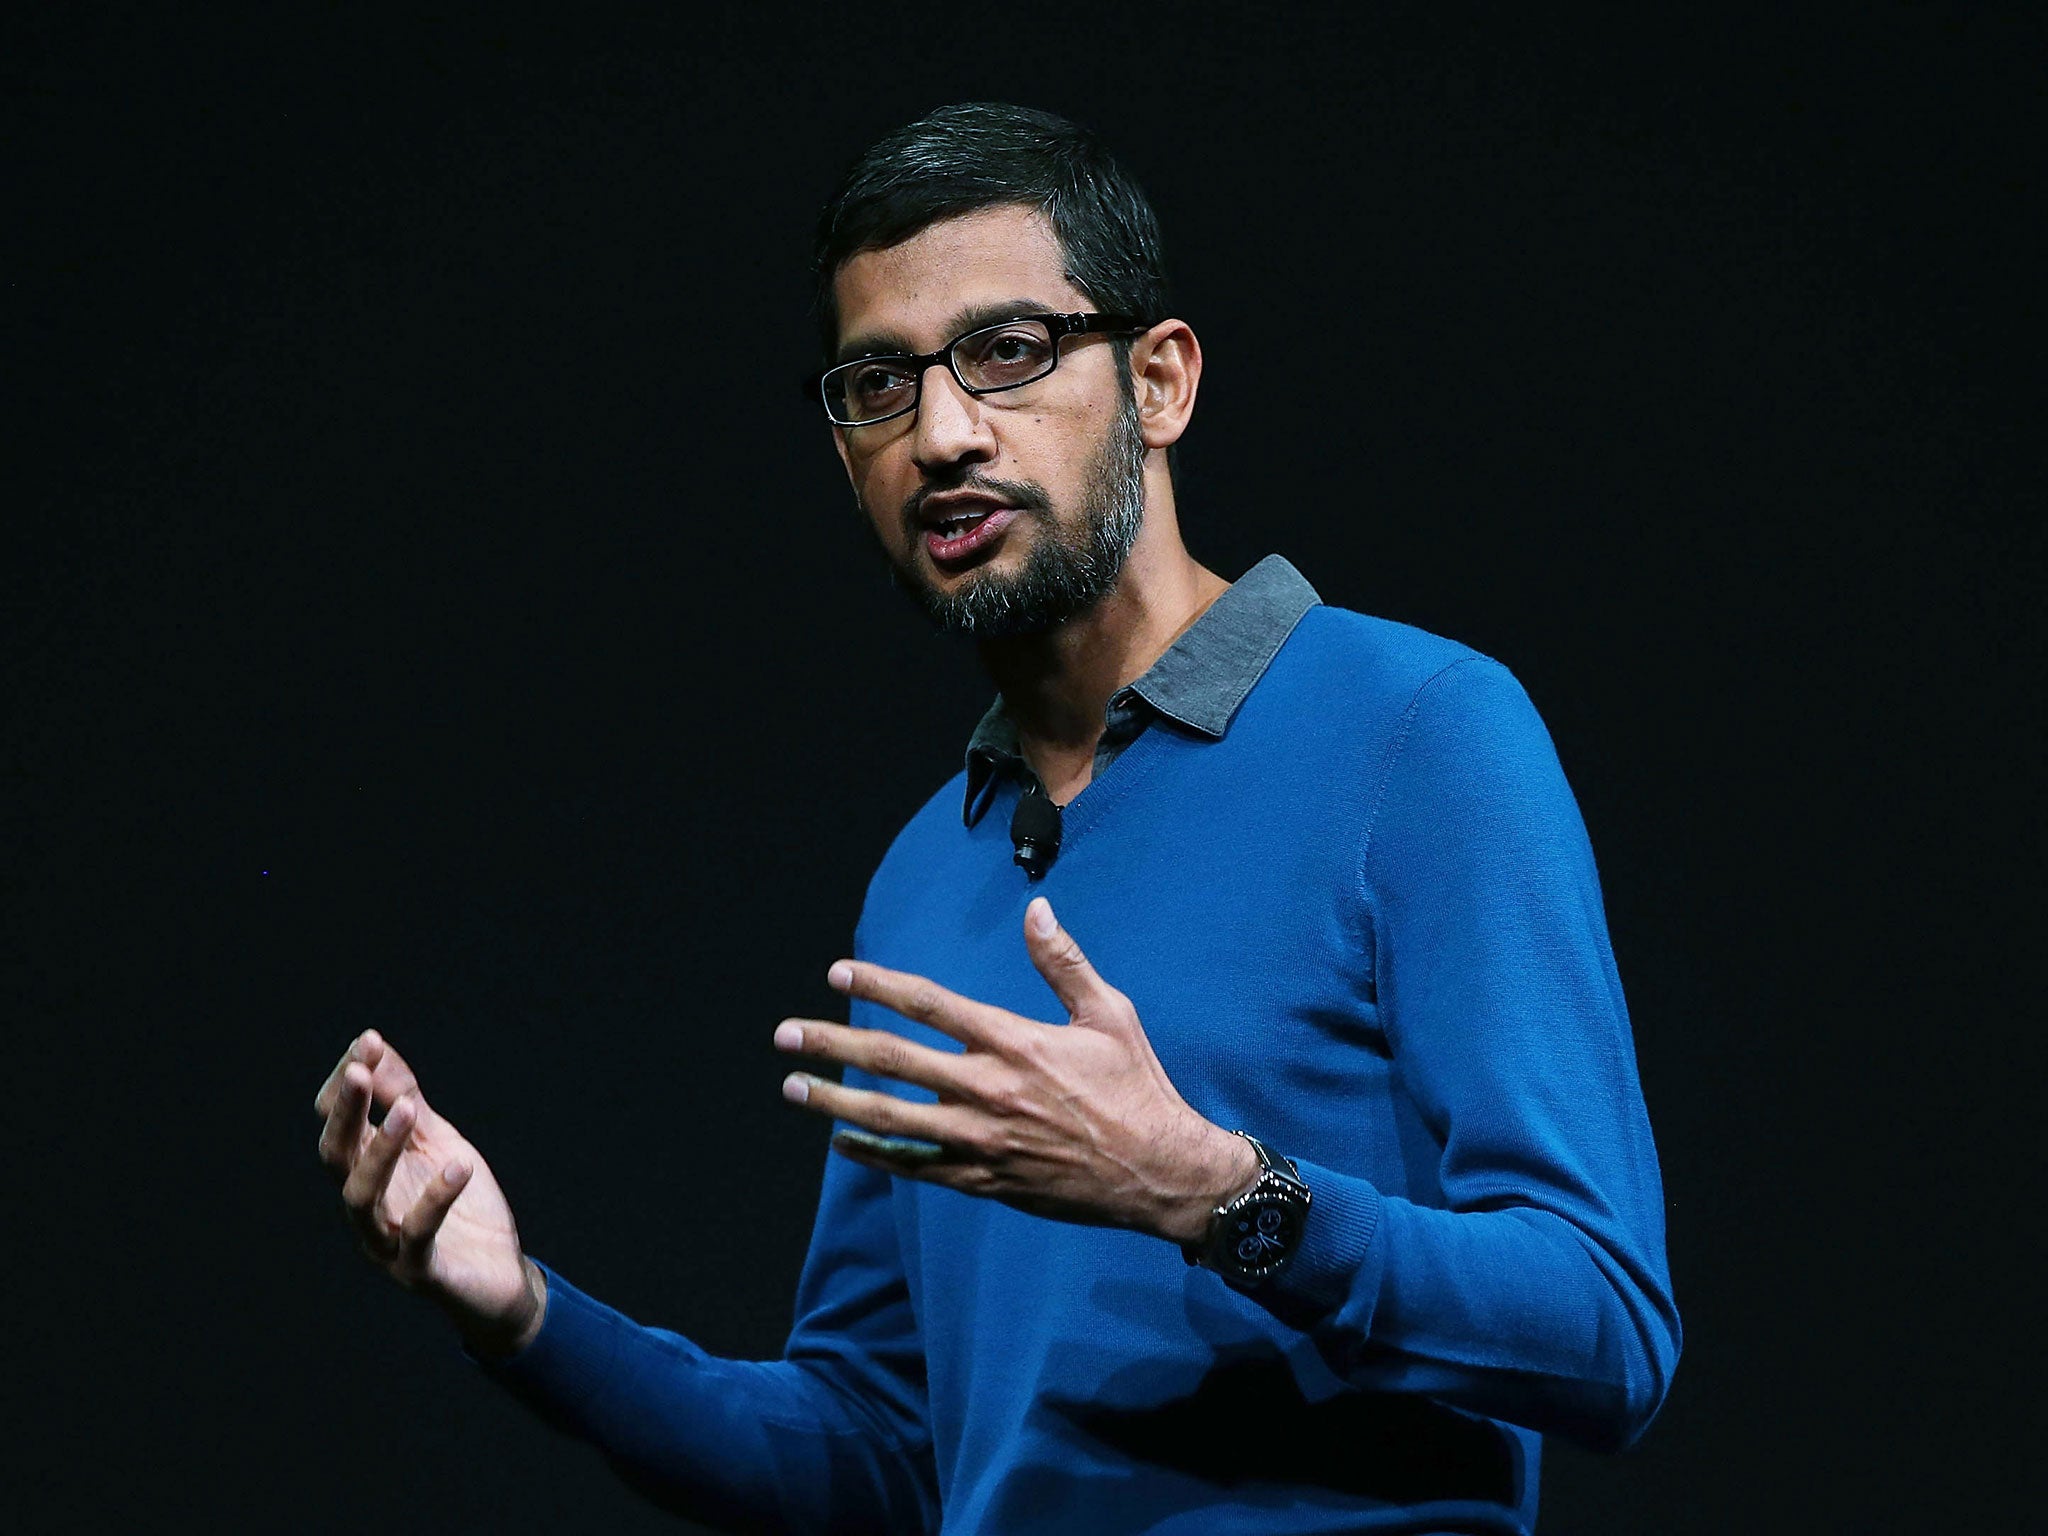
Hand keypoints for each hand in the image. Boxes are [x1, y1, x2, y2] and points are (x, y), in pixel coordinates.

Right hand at [313, 1030, 544, 1357]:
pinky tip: (459, 1166)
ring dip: (382, 1150)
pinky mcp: (418, 1271)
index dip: (349, 1084)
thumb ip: (407, 1100)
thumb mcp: (438, 1142)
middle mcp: (363, 1208)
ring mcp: (384, 1243)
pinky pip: (417, 1235)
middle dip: (347, 1111)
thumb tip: (376, 1047)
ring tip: (409, 1109)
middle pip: (336, 1156)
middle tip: (361, 1070)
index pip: (338, 1124)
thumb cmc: (462, 1205)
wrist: (498, 1275)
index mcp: (365, 1173)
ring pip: (362, 1196)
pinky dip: (436, 1199)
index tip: (368, 1042)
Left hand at [774, 897, 1257, 1244]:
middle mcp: (988, 1091)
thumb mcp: (1109, 1014)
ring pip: (890, 1120)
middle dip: (831, 1046)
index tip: (838, 974)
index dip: (878, 986)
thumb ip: (1064, 963)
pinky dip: (875, 1152)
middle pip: (891, 1062)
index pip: (929, 1005)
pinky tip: (844, 1138)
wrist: (1158, 1173)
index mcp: (1014, 1043)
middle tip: (785, 1037)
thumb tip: (1038, 910)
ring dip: (836, 1102)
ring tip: (793, 1088)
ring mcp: (981, 1141)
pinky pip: (916, 1166)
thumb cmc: (1138, 1087)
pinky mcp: (985, 1180)